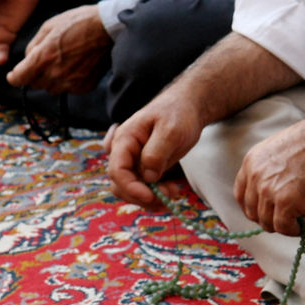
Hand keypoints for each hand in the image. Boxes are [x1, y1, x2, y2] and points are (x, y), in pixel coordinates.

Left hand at [6, 4, 109, 93]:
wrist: (106, 28)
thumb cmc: (76, 22)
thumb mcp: (48, 26)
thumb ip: (33, 46)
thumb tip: (27, 60)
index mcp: (42, 58)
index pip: (19, 79)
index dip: (14, 78)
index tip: (14, 76)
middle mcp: (54, 74)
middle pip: (35, 84)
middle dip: (35, 75)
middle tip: (45, 61)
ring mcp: (70, 82)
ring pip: (51, 89)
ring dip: (51, 79)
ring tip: (62, 62)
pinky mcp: (83, 87)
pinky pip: (68, 89)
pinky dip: (68, 81)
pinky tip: (75, 67)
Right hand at [107, 92, 205, 207]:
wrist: (186, 107)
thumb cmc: (178, 113)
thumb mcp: (171, 130)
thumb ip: (156, 152)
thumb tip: (148, 177)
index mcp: (124, 139)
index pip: (117, 170)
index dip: (130, 187)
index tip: (151, 196)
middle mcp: (124, 152)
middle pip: (120, 184)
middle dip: (142, 195)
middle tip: (167, 195)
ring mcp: (133, 161)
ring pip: (131, 189)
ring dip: (150, 197)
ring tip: (173, 192)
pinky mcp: (144, 167)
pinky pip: (142, 187)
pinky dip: (155, 193)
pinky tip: (171, 189)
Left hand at [233, 117, 304, 236]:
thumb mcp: (279, 148)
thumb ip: (270, 168)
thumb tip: (275, 189)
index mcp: (252, 162)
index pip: (241, 194)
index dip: (252, 208)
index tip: (264, 213)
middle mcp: (255, 176)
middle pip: (253, 212)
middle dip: (269, 219)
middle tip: (287, 218)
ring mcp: (268, 190)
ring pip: (268, 222)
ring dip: (286, 225)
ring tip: (303, 219)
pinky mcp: (285, 202)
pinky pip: (284, 226)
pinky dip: (295, 230)